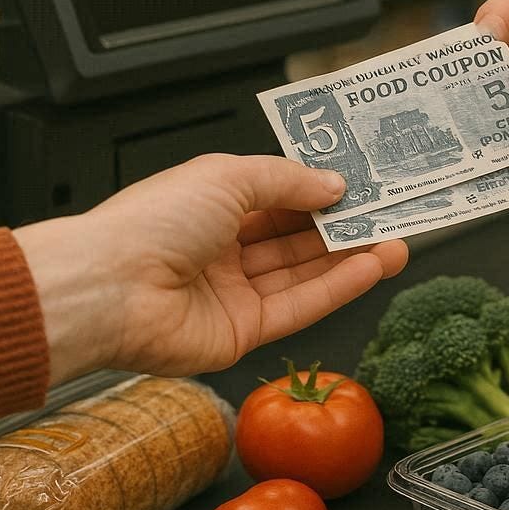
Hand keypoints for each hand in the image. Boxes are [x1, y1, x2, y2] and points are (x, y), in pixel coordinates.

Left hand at [14, 155, 408, 384]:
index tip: (364, 186)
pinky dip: (337, 288)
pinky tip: (371, 268)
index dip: (321, 192)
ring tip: (397, 241)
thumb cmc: (152, 223)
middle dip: (345, 227)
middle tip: (391, 216)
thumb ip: (288, 180)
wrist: (111, 289)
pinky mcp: (242, 333)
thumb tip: (334, 185)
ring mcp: (232, 293)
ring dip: (352, 258)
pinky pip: (299, 307)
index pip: (278, 197)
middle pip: (296, 238)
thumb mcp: (229, 177)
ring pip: (303, 273)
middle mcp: (221, 250)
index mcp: (210, 206)